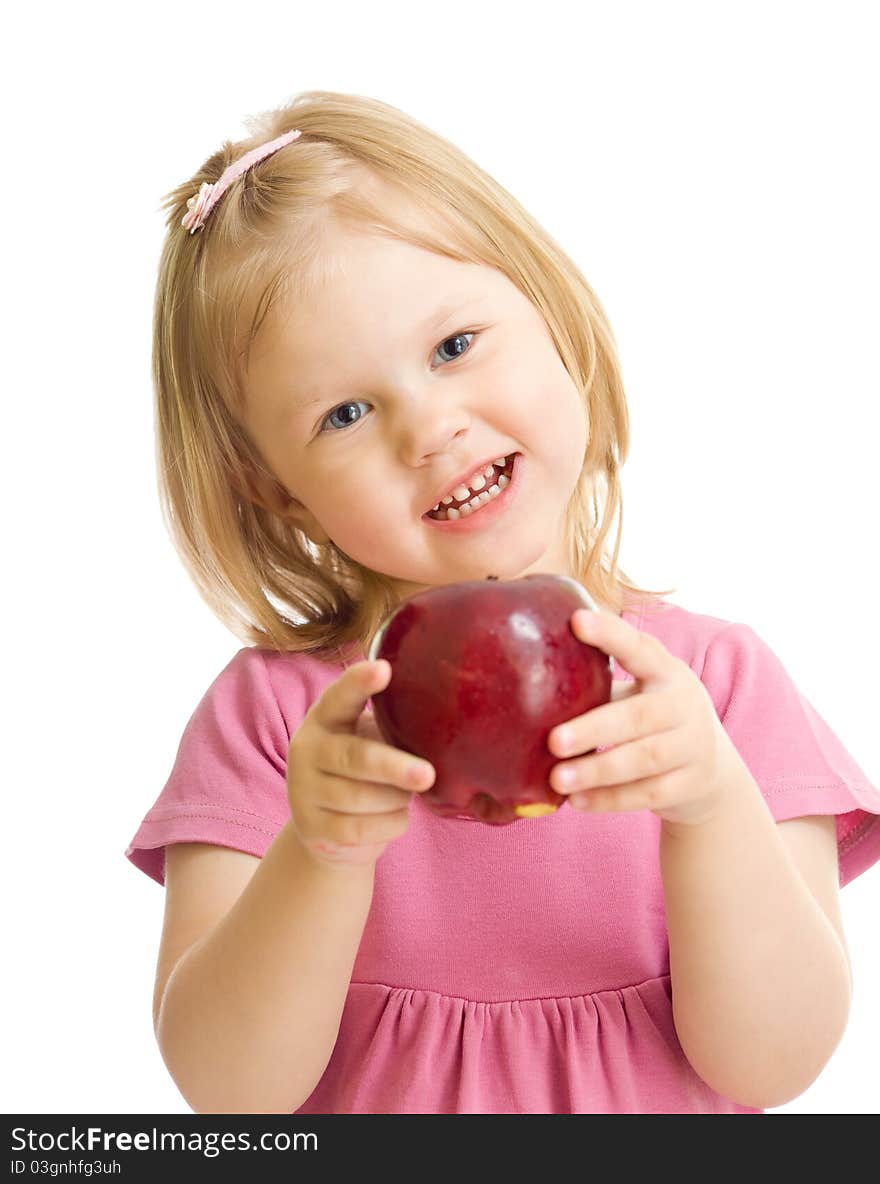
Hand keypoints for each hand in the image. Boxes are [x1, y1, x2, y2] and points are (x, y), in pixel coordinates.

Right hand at [286, 660, 435, 866]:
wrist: (328, 826)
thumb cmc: (363, 770)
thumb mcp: (370, 739)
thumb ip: (391, 727)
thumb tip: (444, 720)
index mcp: (325, 718)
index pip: (340, 696)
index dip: (360, 682)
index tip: (384, 668)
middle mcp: (306, 750)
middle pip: (355, 758)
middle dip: (394, 767)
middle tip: (427, 775)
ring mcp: (304, 791)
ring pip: (361, 798)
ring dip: (396, 799)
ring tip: (407, 794)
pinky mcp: (312, 828)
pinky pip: (361, 830)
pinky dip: (390, 825)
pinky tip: (396, 816)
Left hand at [547, 609, 740, 825]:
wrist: (711, 771)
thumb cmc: (653, 720)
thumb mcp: (641, 692)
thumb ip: (601, 682)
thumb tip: (530, 664)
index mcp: (667, 672)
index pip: (639, 647)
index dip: (610, 635)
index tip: (576, 621)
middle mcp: (685, 704)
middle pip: (639, 716)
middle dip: (594, 729)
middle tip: (553, 741)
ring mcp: (694, 745)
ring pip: (644, 759)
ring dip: (598, 770)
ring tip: (557, 779)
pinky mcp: (692, 784)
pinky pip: (648, 794)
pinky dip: (611, 799)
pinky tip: (578, 802)